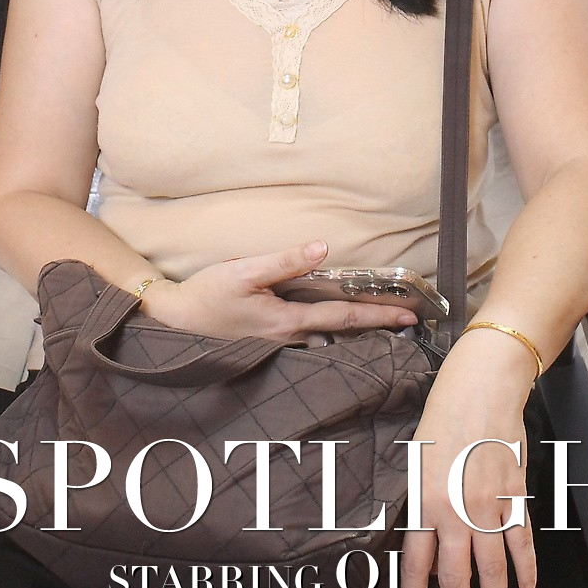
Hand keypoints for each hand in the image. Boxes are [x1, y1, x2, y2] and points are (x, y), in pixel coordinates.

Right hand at [136, 240, 417, 339]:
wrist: (176, 321)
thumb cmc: (207, 295)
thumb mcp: (243, 271)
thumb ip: (283, 262)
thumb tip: (321, 248)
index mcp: (289, 321)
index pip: (344, 316)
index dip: (379, 314)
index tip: (409, 314)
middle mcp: (290, 336)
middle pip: (343, 329)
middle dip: (377, 324)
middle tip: (410, 321)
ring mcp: (280, 339)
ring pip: (329, 335)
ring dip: (357, 328)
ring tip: (384, 321)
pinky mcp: (270, 335)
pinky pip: (312, 334)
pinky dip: (333, 327)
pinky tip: (338, 322)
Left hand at [398, 333, 537, 587]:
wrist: (482, 389)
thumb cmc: (444, 418)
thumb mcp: (417, 461)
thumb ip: (422, 503)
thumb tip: (424, 538)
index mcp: (425, 501)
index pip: (418, 564)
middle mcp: (456, 511)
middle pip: (458, 576)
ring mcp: (489, 506)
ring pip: (492, 566)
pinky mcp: (514, 497)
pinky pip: (521, 543)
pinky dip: (526, 569)